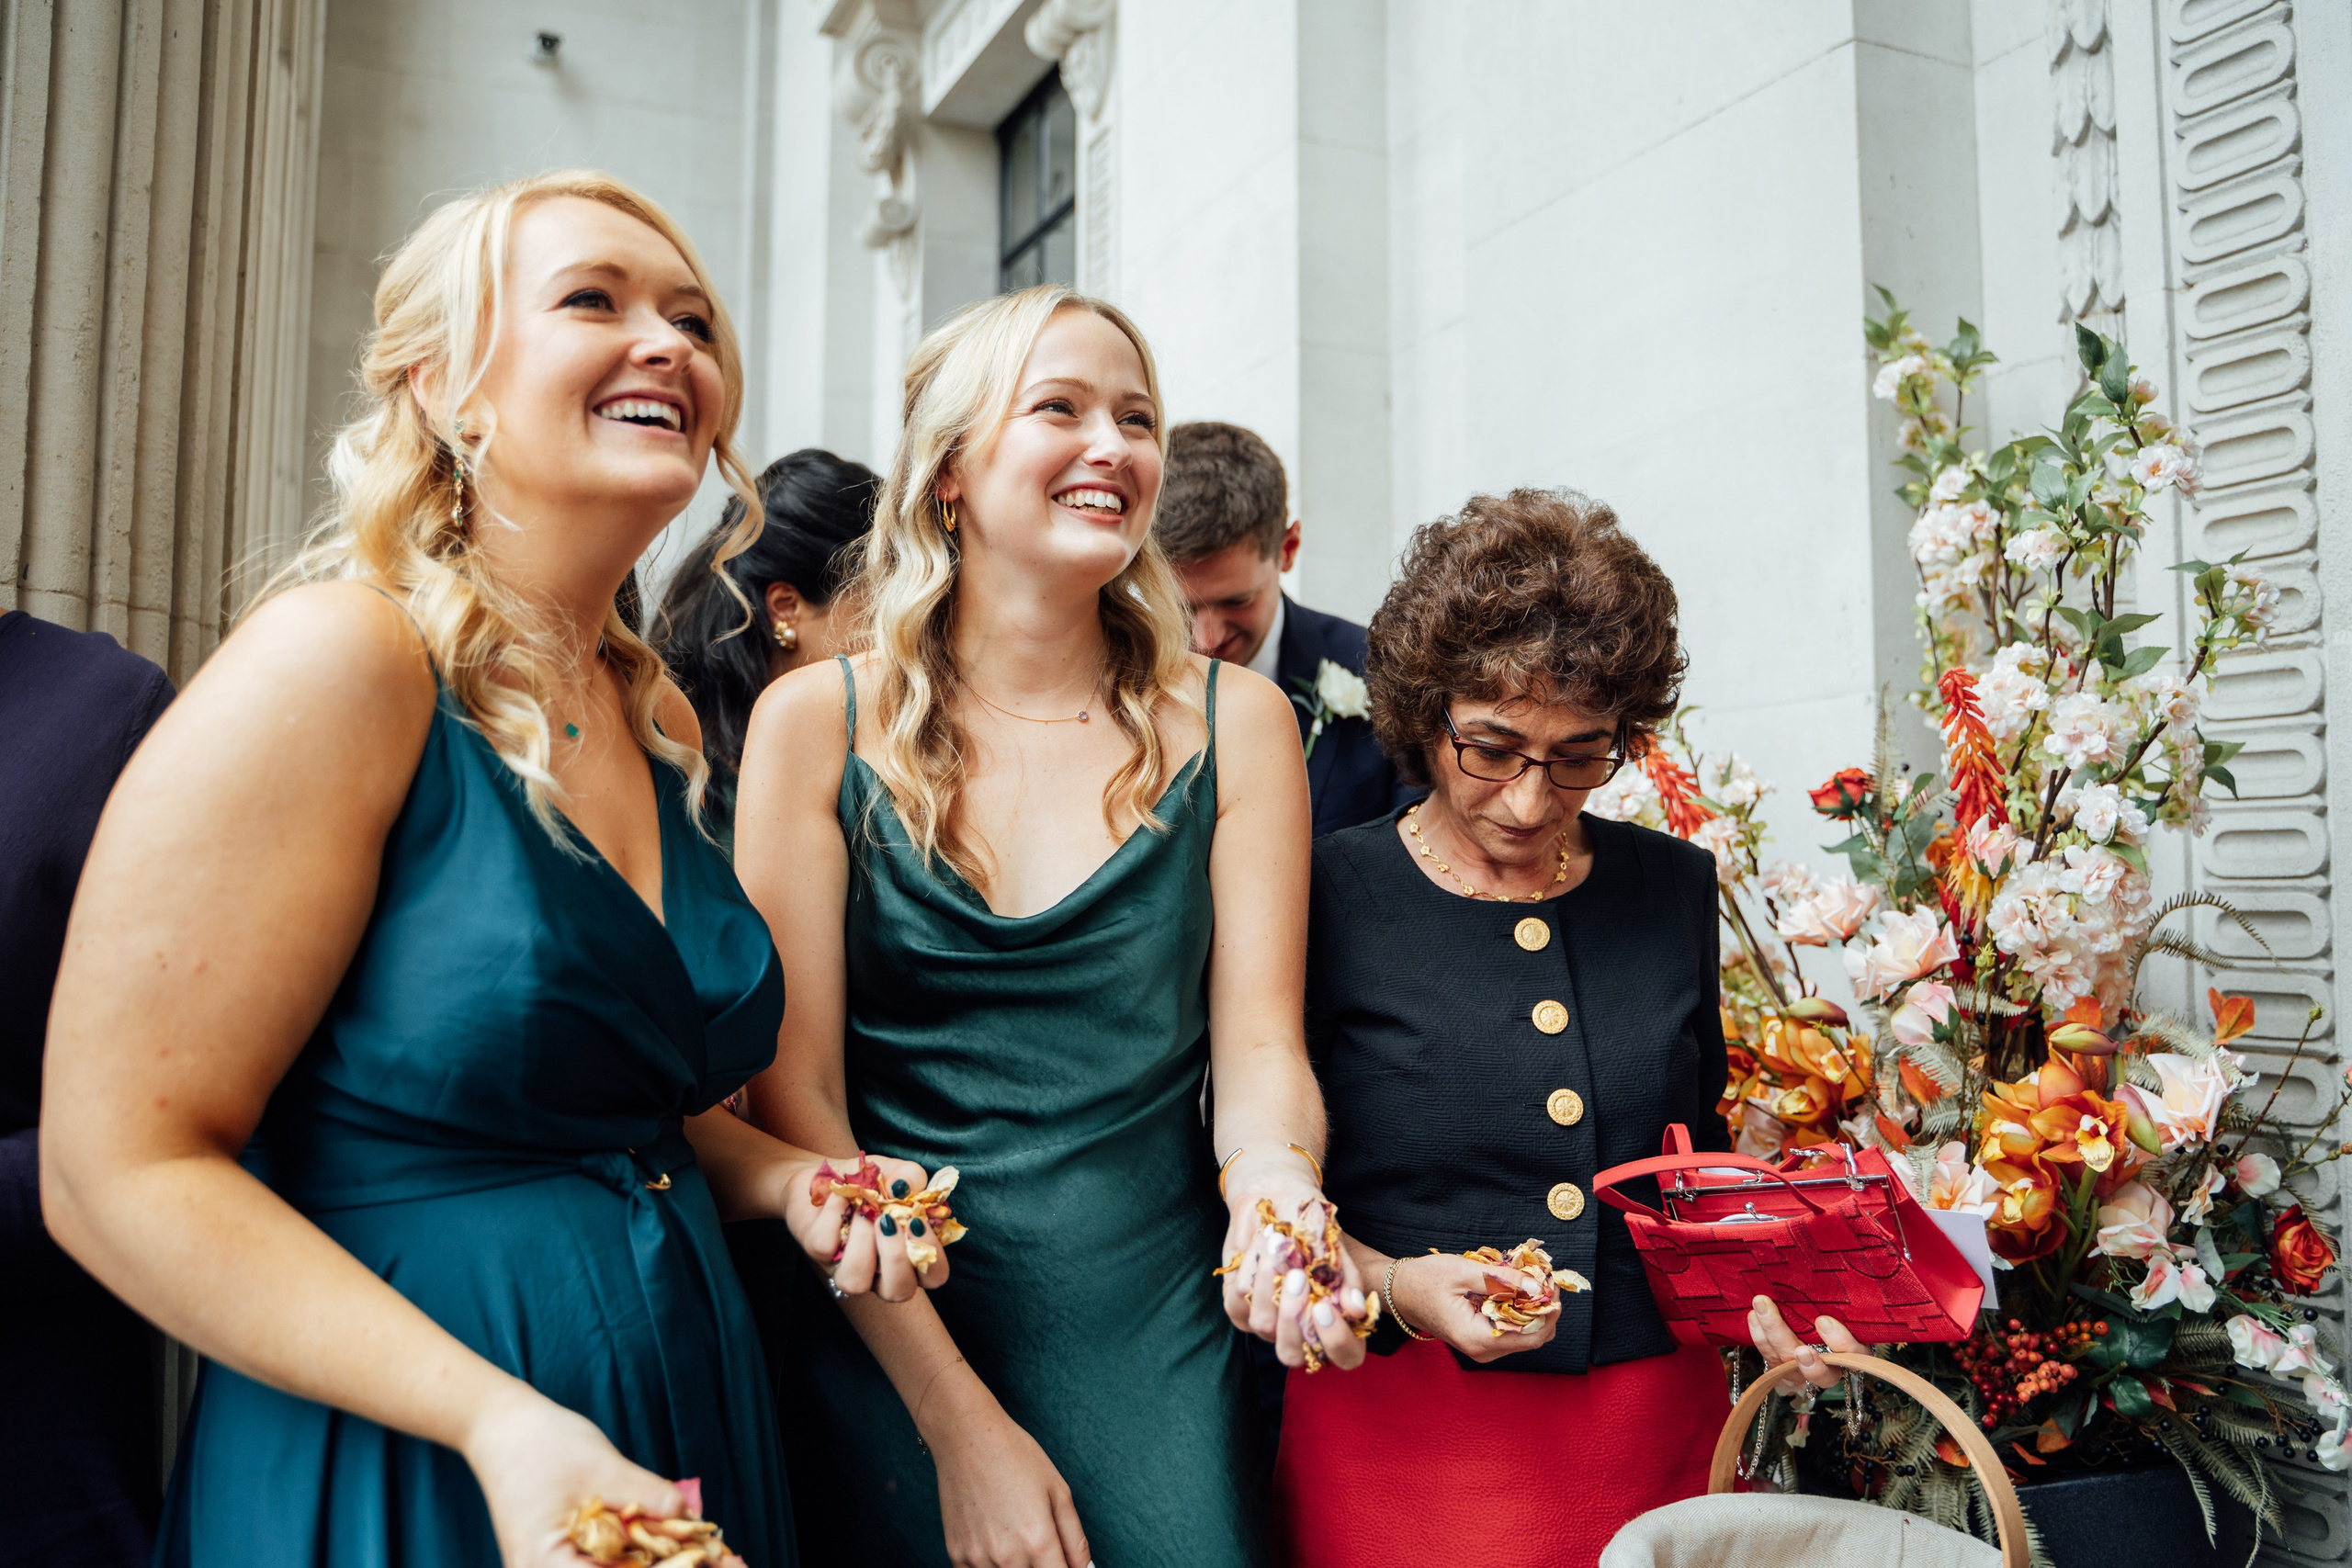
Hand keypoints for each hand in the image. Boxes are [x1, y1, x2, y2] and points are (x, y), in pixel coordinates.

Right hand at [464, 1383, 684, 1566]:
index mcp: (544, 1564)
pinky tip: (659, 1539)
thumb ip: (647, 1496)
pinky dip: (627, 1556)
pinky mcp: (554, 1558)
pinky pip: (596, 1564)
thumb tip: (693, 1519)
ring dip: (642, 1563)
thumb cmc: (543, 1443)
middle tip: (706, 1556)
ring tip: (688, 1548)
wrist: (500, 1427)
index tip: (698, 1562)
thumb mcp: (603, 1467)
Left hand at [784, 1152, 948, 1302]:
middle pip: (898, 1291)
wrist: (825, 1174)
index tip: (918, 1222)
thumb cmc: (869, 1181)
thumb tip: (904, 1186)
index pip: (934, 1276)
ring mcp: (846, 1267)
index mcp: (909, 1255)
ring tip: (863, 1210)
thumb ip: (910, 1176)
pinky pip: (825, 1247)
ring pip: (855, 1281)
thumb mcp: (895, 1172)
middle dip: (895, 1257)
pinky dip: (834, 1214)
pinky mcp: (818, 1254)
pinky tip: (840, 1195)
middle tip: (887, 1220)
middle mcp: (879, 1271)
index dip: (932, 1257)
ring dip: (862, 1242)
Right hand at [920, 1365, 1091, 1567]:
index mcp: (1038, 1541)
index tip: (1064, 1563)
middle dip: (1043, 1567)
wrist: (967, 1437)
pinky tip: (996, 1542)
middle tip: (1040, 1544)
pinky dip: (992, 1566)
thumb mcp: (1058, 1491)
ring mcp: (978, 1559)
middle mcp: (1007, 1557)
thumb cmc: (1016, 1456)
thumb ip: (1075, 1538)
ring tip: (1017, 1538)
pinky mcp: (956, 1555)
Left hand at [1217, 1155, 1368, 1371]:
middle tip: (1296, 1275)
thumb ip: (1345, 1276)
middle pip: (1292, 1354)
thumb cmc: (1311, 1223)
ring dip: (1268, 1280)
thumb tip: (1355, 1309)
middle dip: (1291, 1318)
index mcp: (1336, 1319)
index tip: (1323, 1307)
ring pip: (1262, 1325)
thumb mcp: (1333, 1244)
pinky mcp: (1239, 1307)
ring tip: (1277, 1241)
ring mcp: (1268, 1321)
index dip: (1336, 1341)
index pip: (1345, 1356)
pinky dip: (1249, 1270)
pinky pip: (1237, 1304)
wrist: (1275, 1195)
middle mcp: (1301, 1329)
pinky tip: (1261, 1246)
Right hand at [1385, 1252, 1559, 1362]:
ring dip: (1534, 1309)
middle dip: (1544, 1308)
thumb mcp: (1463, 1272)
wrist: (1399, 1292)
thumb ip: (1502, 1279)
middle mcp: (1483, 1351)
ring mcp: (1483, 1349)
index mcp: (1477, 1338)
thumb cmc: (1424, 1280)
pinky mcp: (1482, 1341)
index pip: (1532, 1335)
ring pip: (1525, 1335)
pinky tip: (1518, 1290)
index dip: (1549, 1310)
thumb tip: (1537, 1287)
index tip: (1551, 1283)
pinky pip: (1512, 1330)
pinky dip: (1520, 1311)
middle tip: (1545, 1278)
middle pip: (1533, 1337)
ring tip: (1532, 1280)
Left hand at [1747, 1294, 1864, 1391]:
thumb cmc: (1835, 1313)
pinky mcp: (1780, 1366)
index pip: (1852, 1354)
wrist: (1812, 1331)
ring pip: (1787, 1361)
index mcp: (1852, 1352)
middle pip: (1819, 1371)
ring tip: (1761, 1307)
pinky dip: (1760, 1336)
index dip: (1840, 1342)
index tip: (1823, 1322)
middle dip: (1806, 1358)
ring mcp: (1801, 1369)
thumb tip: (1840, 1271)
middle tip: (1799, 1348)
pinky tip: (1754, 1316)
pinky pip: (1768, 1356)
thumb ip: (1842, 1303)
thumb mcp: (1845, 1310)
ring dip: (1773, 1334)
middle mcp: (1828, 1367)